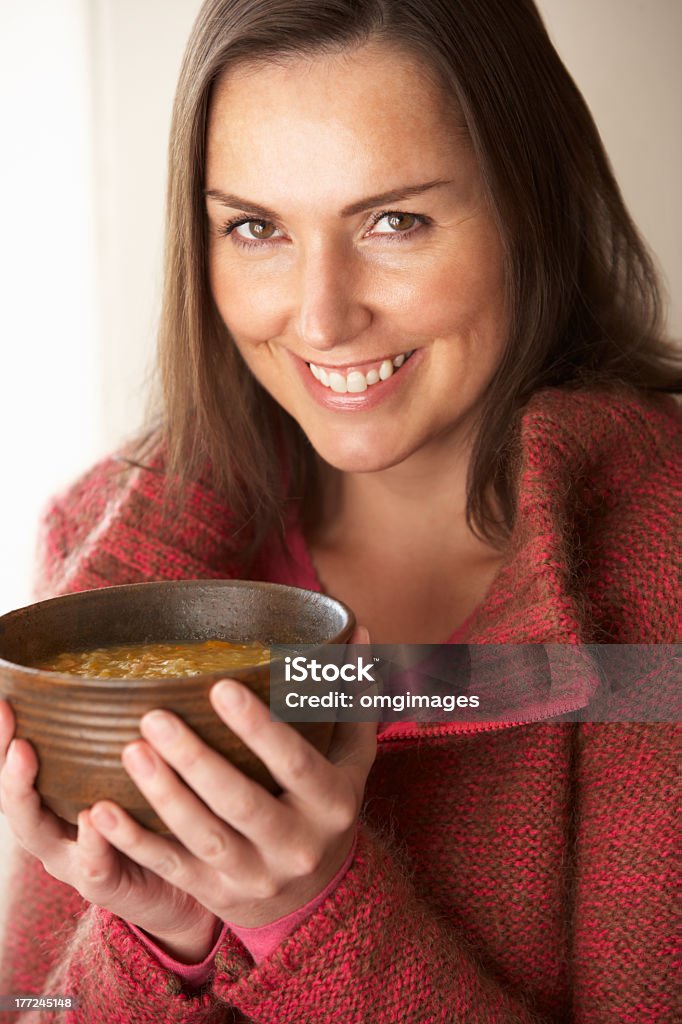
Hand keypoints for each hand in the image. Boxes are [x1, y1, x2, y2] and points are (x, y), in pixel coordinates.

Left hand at [0, 626, 375, 962]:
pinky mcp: (217, 895)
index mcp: (332, 804)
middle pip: (242, 802)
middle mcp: (296, 844)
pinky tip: (101, 812)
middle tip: (154, 716)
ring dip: (163, 796)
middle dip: (196, 760)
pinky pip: (172, 870)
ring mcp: (255, 875)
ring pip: (204, 837)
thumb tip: (357, 634)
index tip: (220, 686)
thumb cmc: (327, 806)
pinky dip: (134, 843)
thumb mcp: (352, 758)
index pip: (295, 763)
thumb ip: (351, 697)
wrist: (318, 897)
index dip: (258, 728)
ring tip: (130, 750)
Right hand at [0, 699, 217, 961]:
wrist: (184, 887)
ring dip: (25, 790)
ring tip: (25, 754)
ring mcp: (73, 860)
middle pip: (12, 796)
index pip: (16, 764)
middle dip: (1, 757)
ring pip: (34, 830)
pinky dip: (91, 839)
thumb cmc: (153, 820)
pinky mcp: (106, 886)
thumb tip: (136, 666)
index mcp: (55, 801)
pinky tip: (94, 815)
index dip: (3, 734)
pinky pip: (92, 864)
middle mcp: (53, 831)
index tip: (4, 697)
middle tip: (6, 721)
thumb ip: (122, 733)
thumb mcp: (133, 772)